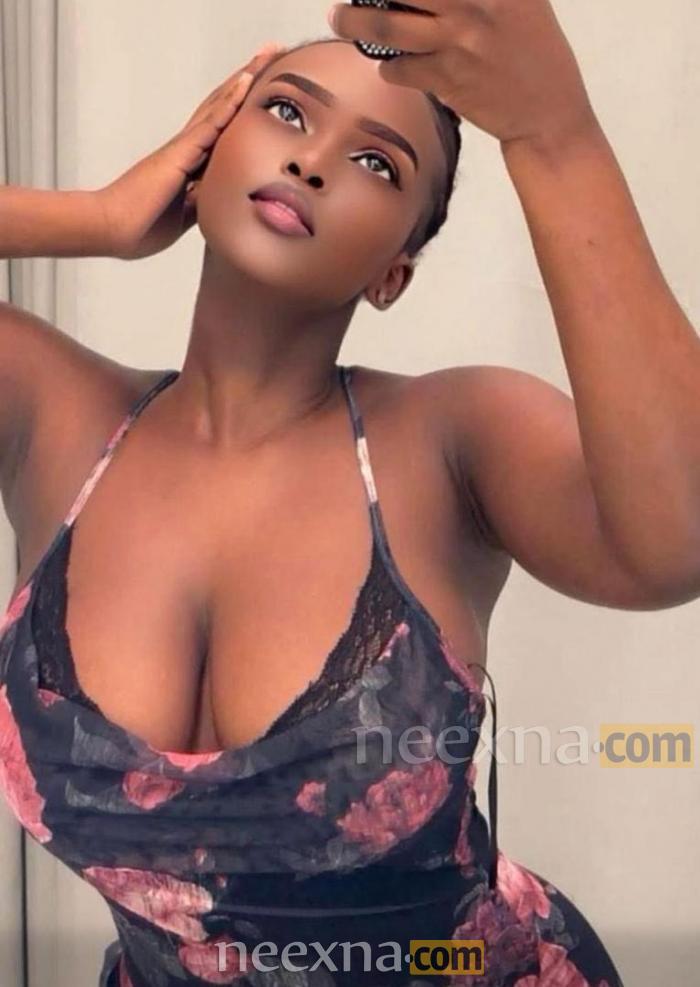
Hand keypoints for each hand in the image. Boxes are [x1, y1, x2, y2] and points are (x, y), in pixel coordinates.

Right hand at [96, 42, 285, 259]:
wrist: (112, 228)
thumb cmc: (141, 227)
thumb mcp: (185, 216)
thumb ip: (204, 203)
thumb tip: (224, 200)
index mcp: (188, 166)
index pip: (221, 132)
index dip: (240, 110)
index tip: (261, 91)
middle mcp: (186, 150)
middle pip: (221, 109)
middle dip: (245, 84)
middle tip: (269, 56)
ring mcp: (183, 148)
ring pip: (219, 107)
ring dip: (242, 81)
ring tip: (265, 55)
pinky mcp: (180, 153)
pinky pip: (210, 123)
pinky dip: (229, 102)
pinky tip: (246, 83)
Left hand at [328, 1, 598, 153]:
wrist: (548, 110)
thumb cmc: (532, 49)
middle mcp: (472, 5)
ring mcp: (455, 43)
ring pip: (387, 27)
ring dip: (355, 22)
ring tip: (340, 19)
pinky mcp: (445, 80)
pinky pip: (399, 69)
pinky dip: (388, 66)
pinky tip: (391, 64)